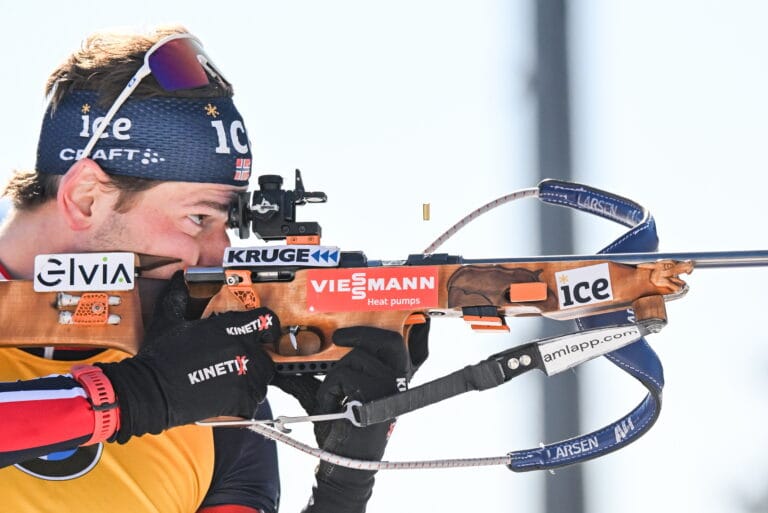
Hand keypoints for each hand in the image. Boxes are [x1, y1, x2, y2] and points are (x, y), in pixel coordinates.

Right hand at [96, 271, 279, 442]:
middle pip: (266, 353)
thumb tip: (178, 279)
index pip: (267, 321)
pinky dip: (245, 401)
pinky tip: (228, 398)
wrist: (150, 391)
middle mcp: (242, 349)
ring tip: (231, 382)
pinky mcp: (241, 400)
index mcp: (230, 327)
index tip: (266, 334)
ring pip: (263, 377)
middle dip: (255, 358)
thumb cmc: (159, 357)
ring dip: (252, 379)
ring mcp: (245, 376)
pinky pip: (255, 400)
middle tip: (238, 364)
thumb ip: (178, 297)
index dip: (269, 327)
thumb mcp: (168, 320)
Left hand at [275, 322, 429, 512]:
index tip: (378, 323)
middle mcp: (399, 384)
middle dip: (362, 333)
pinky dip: (328, 391)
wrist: (344, 464)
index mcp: (395, 381)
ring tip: (331, 399)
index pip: (410, 348)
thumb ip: (322, 376)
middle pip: (390, 342)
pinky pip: (344, 376)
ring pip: (357, 358)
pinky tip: (332, 408)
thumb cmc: (342, 431)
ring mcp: (391, 391)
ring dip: (333, 377)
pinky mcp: (376, 398)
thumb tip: (293, 361)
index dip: (407, 330)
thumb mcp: (333, 397)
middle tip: (339, 337)